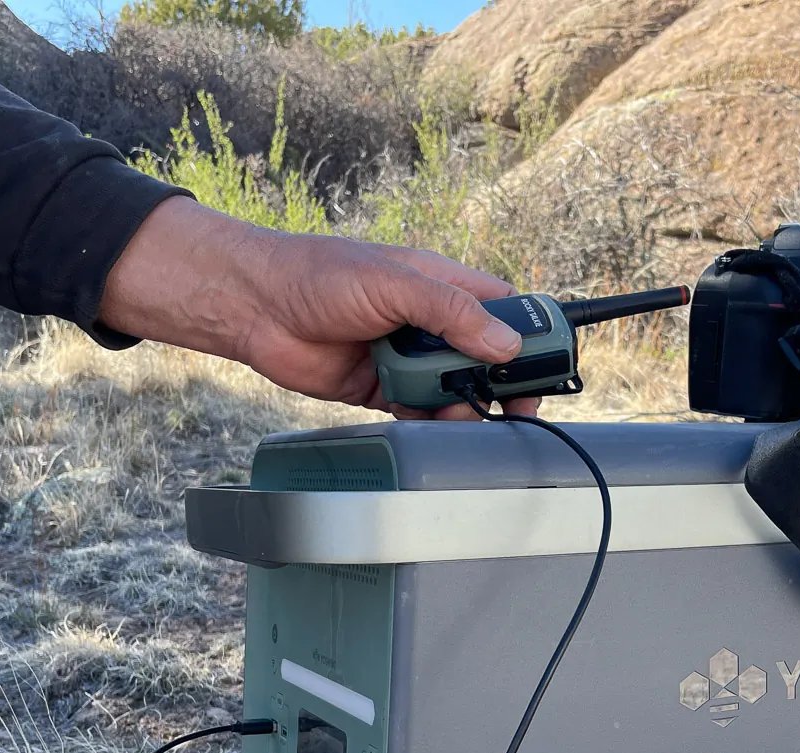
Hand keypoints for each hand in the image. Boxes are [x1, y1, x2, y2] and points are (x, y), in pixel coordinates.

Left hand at [95, 197, 536, 419]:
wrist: (255, 307)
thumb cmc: (320, 276)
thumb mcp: (394, 283)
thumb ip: (451, 311)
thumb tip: (504, 345)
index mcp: (441, 285)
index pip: (503, 310)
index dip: (528, 337)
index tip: (545, 367)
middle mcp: (429, 323)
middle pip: (485, 359)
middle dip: (502, 384)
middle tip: (516, 411)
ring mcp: (407, 359)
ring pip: (456, 392)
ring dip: (465, 408)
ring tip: (464, 418)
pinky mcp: (383, 391)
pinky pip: (421, 414)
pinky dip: (431, 426)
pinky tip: (434, 430)